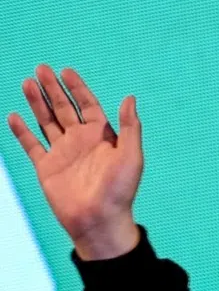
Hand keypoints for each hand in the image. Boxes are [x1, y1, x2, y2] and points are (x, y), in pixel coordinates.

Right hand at [7, 65, 142, 259]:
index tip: (66, 71)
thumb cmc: (120, 191)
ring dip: (38, 103)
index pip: (88, 105)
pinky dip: (22, 131)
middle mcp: (81, 142)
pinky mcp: (46, 168)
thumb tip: (130, 98)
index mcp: (102, 137)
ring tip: (28, 83)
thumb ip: (130, 127)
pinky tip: (14, 116)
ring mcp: (62, 153)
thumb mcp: (131, 156)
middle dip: (53, 89)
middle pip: (64, 108)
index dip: (78, 88)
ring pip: (47, 121)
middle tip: (41, 69)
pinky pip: (31, 145)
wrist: (99, 220)